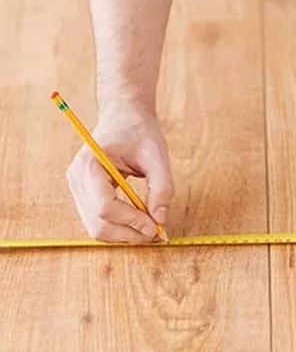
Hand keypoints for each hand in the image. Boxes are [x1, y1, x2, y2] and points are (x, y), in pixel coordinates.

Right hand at [66, 103, 174, 242]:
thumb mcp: (157, 154)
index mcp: (89, 164)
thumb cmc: (139, 131)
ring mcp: (77, 188)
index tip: (156, 226)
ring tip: (151, 227)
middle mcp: (77, 179)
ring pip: (97, 228)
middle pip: (98, 224)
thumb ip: (162, 186)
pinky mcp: (85, 195)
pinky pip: (99, 221)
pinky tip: (141, 221)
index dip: (131, 221)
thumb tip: (160, 219)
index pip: (105, 207)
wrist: (124, 117)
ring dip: (125, 234)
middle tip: (157, 233)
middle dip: (129, 233)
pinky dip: (120, 227)